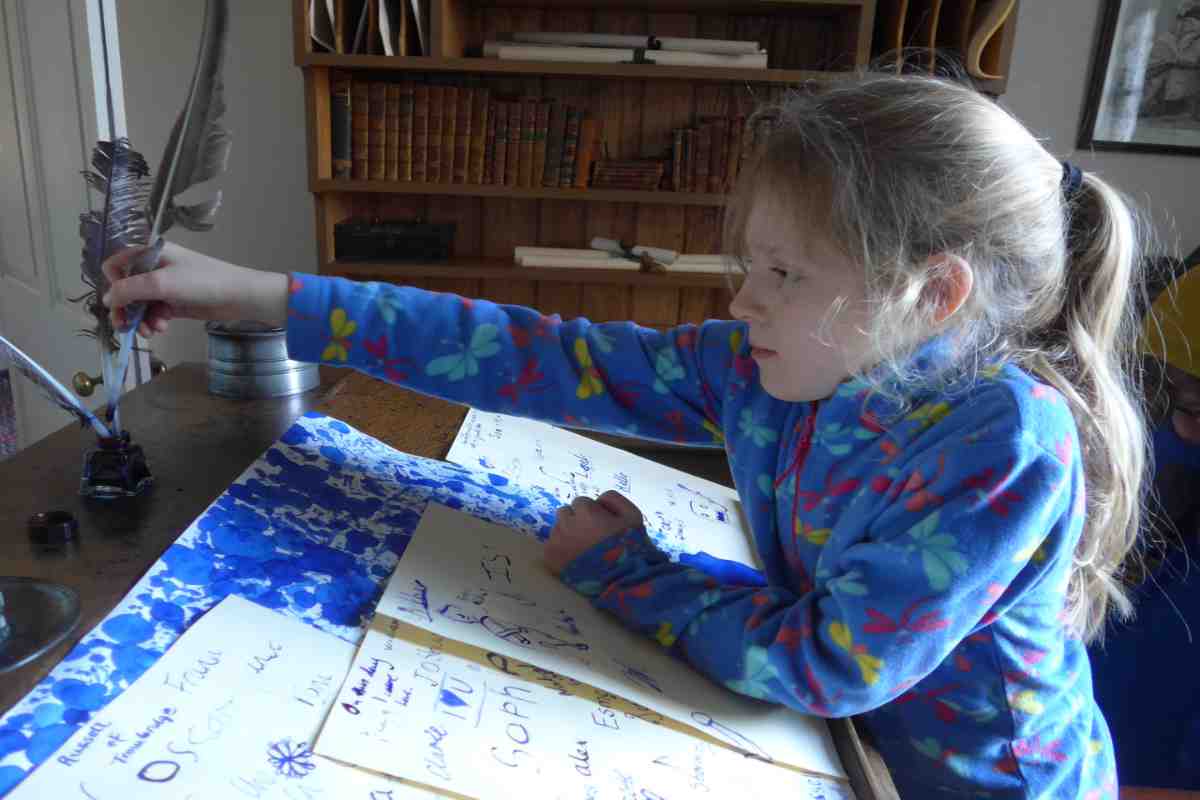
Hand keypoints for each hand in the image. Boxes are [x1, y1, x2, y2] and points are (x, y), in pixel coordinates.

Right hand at [101, 241, 289, 337]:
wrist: (239, 297)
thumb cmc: (201, 282)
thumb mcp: (161, 283)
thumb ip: (129, 290)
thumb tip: (105, 299)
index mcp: (149, 252)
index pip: (116, 264)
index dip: (113, 282)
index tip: (119, 298)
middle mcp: (154, 267)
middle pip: (126, 288)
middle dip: (126, 308)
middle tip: (126, 327)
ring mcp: (165, 285)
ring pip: (140, 304)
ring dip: (141, 318)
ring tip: (152, 331)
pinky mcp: (175, 302)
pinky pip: (154, 312)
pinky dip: (153, 321)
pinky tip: (161, 329)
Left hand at [544, 490, 643, 575]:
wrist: (621, 583)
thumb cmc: (630, 548)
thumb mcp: (633, 516)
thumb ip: (614, 499)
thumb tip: (598, 499)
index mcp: (585, 511)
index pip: (581, 502)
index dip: (592, 513)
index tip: (600, 526)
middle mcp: (566, 523)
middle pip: (565, 513)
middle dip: (576, 520)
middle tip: (590, 537)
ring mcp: (556, 541)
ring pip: (557, 529)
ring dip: (567, 534)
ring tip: (582, 550)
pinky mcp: (550, 559)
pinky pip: (551, 546)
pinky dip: (560, 550)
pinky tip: (574, 560)